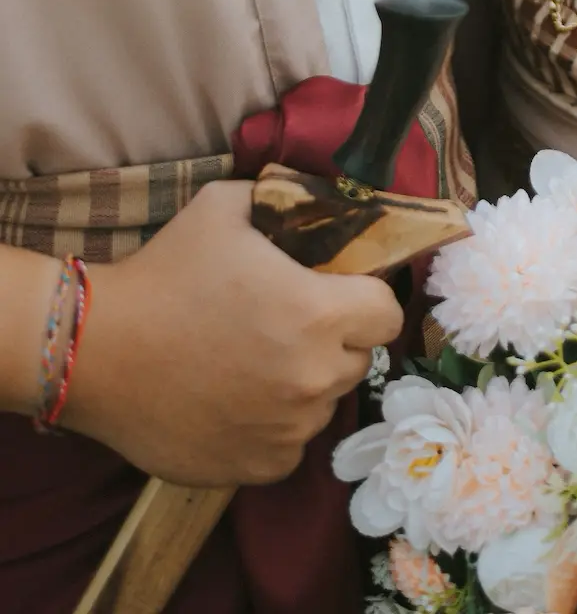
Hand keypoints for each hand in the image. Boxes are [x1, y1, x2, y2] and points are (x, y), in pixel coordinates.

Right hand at [63, 181, 401, 485]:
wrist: (97, 350)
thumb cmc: (165, 271)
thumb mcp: (226, 206)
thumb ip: (285, 199)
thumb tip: (319, 199)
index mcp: (317, 313)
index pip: (388, 313)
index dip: (368, 299)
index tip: (339, 293)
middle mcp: (313, 378)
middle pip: (358, 359)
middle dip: (335, 340)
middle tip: (288, 325)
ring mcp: (285, 431)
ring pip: (323, 405)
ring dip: (305, 385)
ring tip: (256, 363)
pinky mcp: (254, 468)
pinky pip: (289, 445)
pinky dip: (275, 428)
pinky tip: (237, 401)